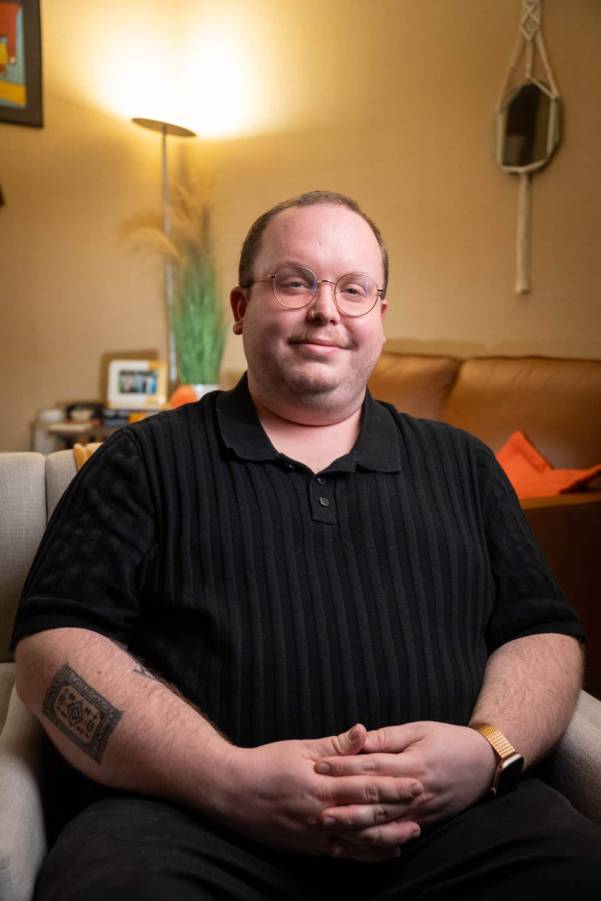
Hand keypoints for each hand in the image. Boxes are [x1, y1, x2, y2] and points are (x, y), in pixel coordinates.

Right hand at [219, 724, 422, 862]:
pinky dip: (366, 854)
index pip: (365, 786)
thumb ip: (335, 746)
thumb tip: (364, 732)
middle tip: (423, 804)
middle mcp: (320, 813)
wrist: (231, 792)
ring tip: (412, 833)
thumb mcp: (299, 748)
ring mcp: (314, 834)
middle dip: (398, 810)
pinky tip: (384, 851)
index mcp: (319, 785)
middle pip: (368, 815)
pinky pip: (343, 854)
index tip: (416, 781)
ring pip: (359, 840)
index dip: (393, 786)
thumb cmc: (265, 764)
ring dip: (388, 838)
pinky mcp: (308, 847)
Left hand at [314, 721, 495, 854]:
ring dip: (354, 829)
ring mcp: (420, 812)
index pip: (372, 766)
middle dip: (343, 805)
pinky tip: (354, 845)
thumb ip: (388, 737)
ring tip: (328, 831)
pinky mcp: (423, 823)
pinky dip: (373, 843)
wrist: (484, 764)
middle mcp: (416, 792)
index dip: (344, 766)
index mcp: (413, 763)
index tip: (319, 765)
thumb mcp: (419, 730)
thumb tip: (359, 738)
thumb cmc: (449, 740)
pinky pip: (395, 836)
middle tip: (315, 807)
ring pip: (383, 824)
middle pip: (374, 801)